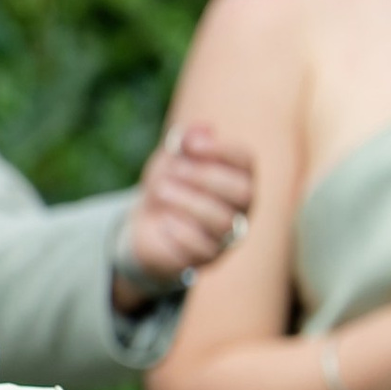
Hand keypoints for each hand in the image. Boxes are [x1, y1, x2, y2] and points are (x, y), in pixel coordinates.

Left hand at [118, 125, 256, 299]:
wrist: (144, 224)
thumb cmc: (168, 185)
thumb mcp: (172, 157)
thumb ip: (186, 140)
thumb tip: (200, 130)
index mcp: (238, 177)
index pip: (246, 162)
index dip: (221, 150)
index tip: (189, 144)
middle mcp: (240, 208)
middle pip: (243, 193)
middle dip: (206, 177)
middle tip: (174, 169)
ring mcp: (226, 236)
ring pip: (223, 222)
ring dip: (189, 202)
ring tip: (161, 190)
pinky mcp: (206, 259)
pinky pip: (204, 250)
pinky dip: (182, 233)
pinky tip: (164, 221)